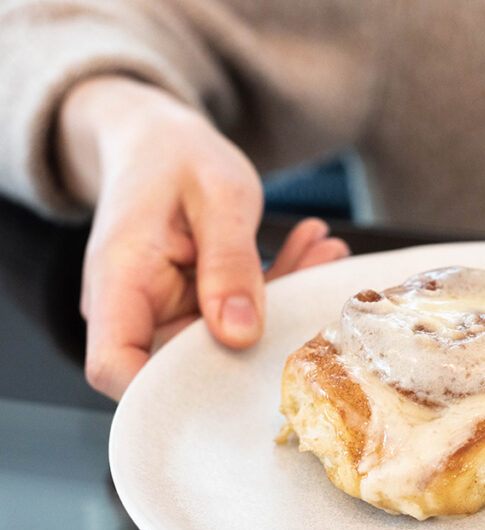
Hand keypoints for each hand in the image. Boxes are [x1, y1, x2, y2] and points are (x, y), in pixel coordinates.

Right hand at [57, 76, 348, 399]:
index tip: (237, 378)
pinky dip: (273, 287)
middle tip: (318, 276)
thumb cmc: (175, 155)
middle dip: (258, 335)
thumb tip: (241, 334)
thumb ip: (229, 263)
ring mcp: (162, 309)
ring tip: (324, 252)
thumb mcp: (217, 196)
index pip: (115, 365)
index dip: (162, 391)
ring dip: (278, 303)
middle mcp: (132, 305)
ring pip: (222, 339)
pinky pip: (232, 316)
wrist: (156, 138)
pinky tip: (309, 248)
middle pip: (185, 359)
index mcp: (118, 279)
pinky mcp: (190, 305)